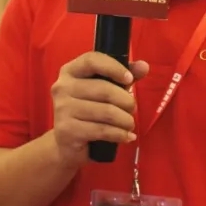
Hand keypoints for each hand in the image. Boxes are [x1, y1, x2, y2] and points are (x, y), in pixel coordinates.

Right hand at [50, 52, 149, 167]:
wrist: (67, 145)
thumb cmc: (88, 112)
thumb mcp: (106, 90)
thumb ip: (123, 77)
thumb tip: (143, 66)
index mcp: (70, 71)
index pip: (92, 60)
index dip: (113, 68)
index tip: (129, 79)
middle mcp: (62, 87)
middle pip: (104, 89)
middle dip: (126, 101)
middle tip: (132, 109)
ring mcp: (62, 109)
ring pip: (106, 111)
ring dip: (125, 120)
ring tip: (130, 124)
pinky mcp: (66, 130)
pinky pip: (102, 130)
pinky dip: (120, 134)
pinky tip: (127, 136)